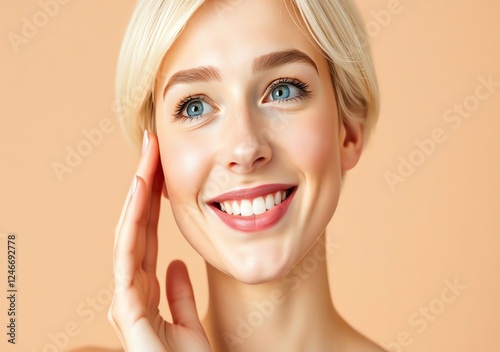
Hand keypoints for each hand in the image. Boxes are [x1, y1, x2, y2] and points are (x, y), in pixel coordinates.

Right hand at [108, 131, 210, 351]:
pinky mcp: (127, 312)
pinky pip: (128, 258)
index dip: (153, 200)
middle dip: (144, 186)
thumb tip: (177, 264)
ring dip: (137, 194)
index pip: (147, 234)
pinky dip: (131, 223)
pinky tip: (139, 191)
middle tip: (151, 146)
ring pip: (128, 235)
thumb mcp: (190, 325)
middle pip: (136, 227)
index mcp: (145, 291)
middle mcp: (132, 291)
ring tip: (146, 158)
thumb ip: (180, 295)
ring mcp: (127, 300)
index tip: (161, 166)